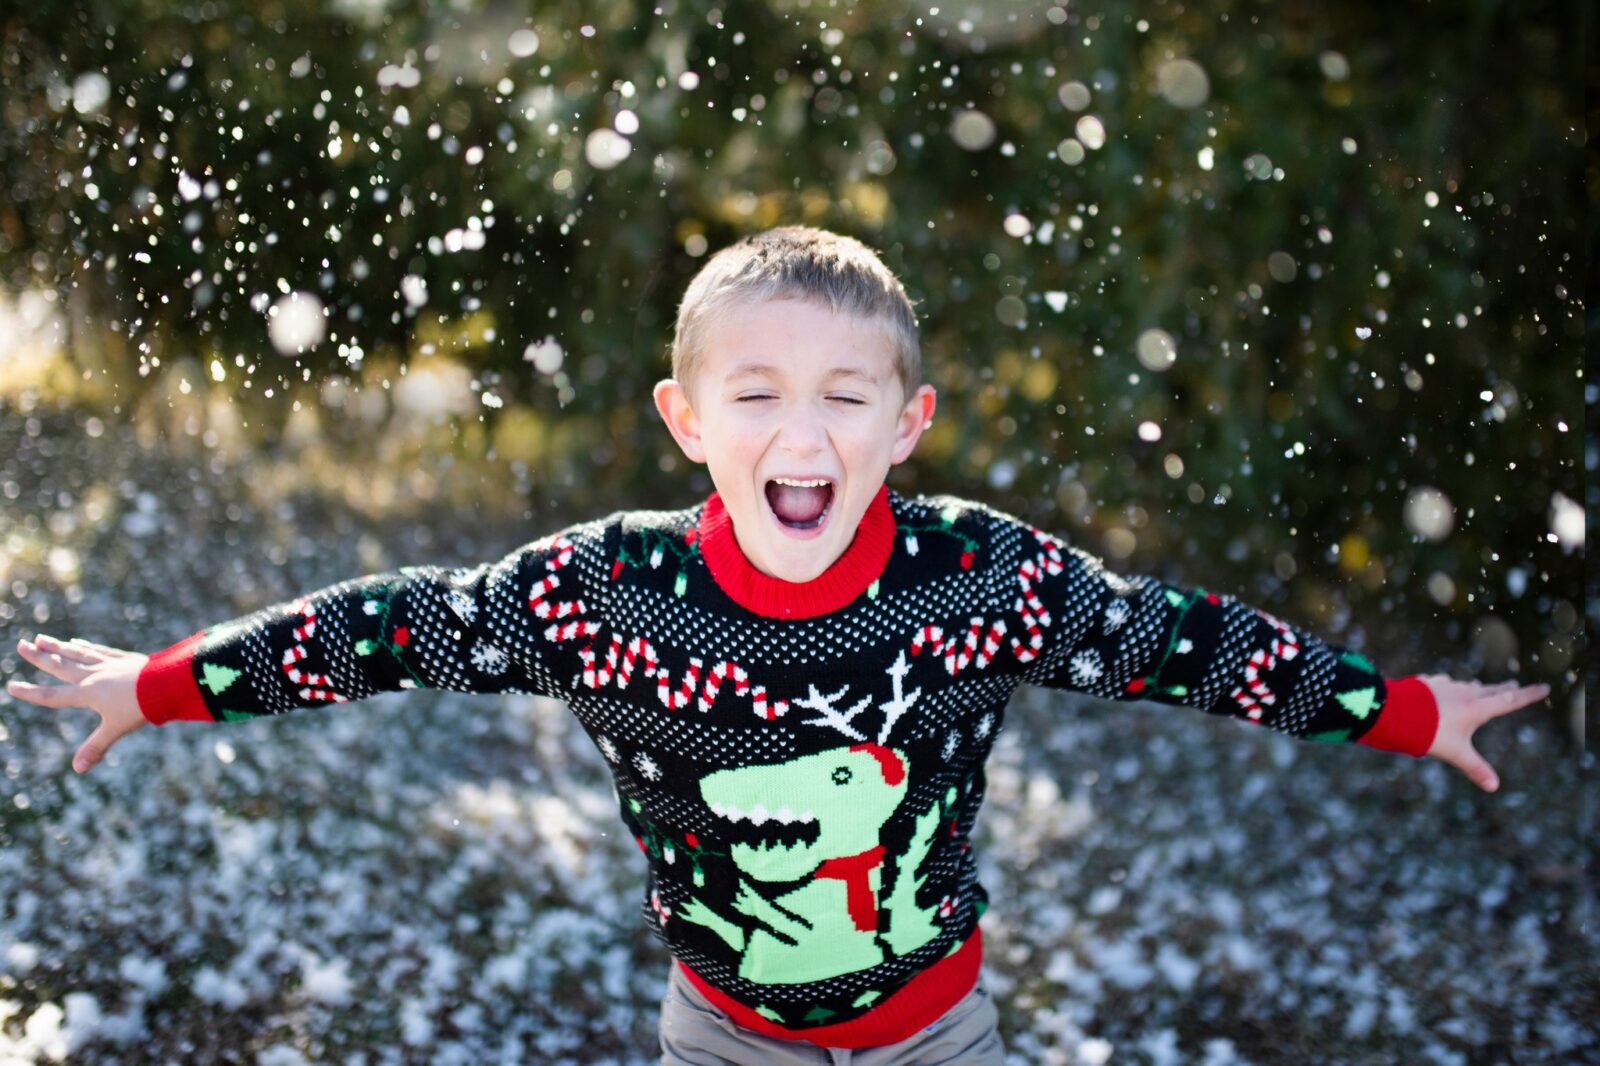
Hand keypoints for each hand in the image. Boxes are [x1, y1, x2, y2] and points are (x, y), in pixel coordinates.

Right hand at [7, 634, 148, 772]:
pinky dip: (86, 648)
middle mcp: (93, 675)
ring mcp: (109, 665)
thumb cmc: (141, 706)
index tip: (11, 686)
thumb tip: (77, 769)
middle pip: (60, 665)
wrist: (167, 683)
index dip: (30, 693)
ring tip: (41, 639)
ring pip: (77, 654)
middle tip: (20, 644)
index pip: (52, 696)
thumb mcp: (116, 729)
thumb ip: (95, 747)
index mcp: (87, 693)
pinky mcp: (124, 659)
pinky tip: (77, 643)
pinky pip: (99, 651)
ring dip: (58, 647)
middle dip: (39, 657)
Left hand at [1419, 675, 1549, 792]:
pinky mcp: (1426, 683)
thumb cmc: (1428, 732)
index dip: (1529, 695)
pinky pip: (1441, 684)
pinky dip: (1447, 687)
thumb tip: (1494, 787)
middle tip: (1515, 685)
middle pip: (1489, 690)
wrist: (1394, 711)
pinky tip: (1442, 687)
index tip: (1544, 687)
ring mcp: (1444, 685)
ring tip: (1478, 686)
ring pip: (1464, 685)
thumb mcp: (1455, 753)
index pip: (1510, 701)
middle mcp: (1464, 692)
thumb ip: (1474, 768)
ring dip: (1474, 687)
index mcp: (1477, 708)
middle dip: (1503, 689)